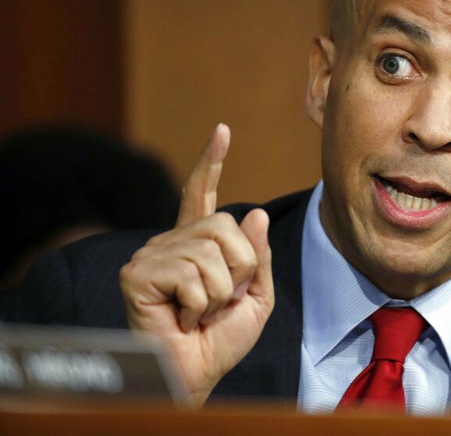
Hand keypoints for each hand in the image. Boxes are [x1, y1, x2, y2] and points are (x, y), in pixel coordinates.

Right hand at [120, 124, 273, 406]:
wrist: (197, 375)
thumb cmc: (222, 340)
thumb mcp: (257, 296)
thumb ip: (258, 257)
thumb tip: (254, 212)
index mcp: (198, 244)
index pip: (203, 195)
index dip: (211, 163)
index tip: (222, 131)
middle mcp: (172, 242)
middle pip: (225, 226)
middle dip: (240, 268)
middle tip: (223, 301)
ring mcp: (151, 255)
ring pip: (211, 251)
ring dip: (220, 292)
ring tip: (202, 313)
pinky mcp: (137, 274)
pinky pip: (190, 274)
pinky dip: (200, 304)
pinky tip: (184, 319)